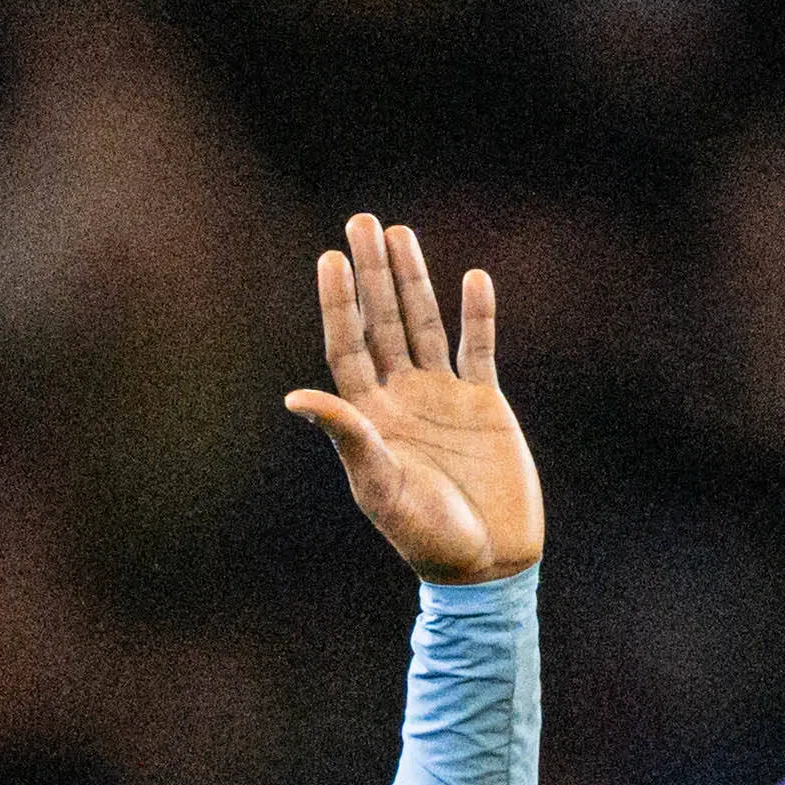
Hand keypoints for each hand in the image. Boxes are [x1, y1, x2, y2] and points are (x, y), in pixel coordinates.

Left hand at [285, 215, 542, 583]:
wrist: (488, 563)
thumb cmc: (429, 537)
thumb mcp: (382, 489)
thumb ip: (347, 438)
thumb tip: (296, 396)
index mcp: (369, 417)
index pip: (348, 346)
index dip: (339, 303)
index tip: (330, 258)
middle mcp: (401, 398)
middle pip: (382, 322)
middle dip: (372, 273)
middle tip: (361, 221)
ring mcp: (443, 397)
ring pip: (424, 324)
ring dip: (413, 280)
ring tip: (400, 232)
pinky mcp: (484, 404)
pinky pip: (479, 348)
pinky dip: (478, 314)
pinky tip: (473, 279)